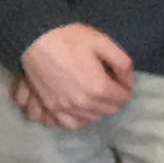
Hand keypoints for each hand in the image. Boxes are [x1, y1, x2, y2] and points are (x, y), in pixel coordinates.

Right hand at [15, 21, 133, 129]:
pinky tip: (79, 109)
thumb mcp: (101, 42)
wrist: (34, 38)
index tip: (120, 78)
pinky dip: (78, 119)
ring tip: (94, 95)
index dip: (125, 87)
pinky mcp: (50, 108)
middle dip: (113, 98)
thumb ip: (122, 63)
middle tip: (108, 83)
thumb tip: (130, 81)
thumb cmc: (68, 38)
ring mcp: (65, 108)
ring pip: (92, 119)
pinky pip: (70, 124)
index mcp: (99, 88)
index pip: (123, 98)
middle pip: (109, 110)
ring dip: (97, 109)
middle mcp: (83, 104)